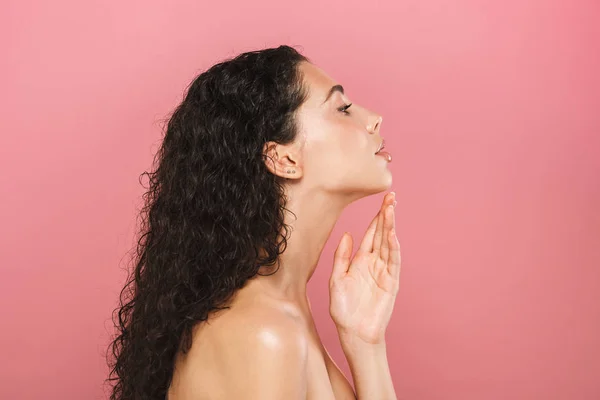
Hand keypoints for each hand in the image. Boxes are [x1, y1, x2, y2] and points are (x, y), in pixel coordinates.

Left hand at [329, 192, 401, 345]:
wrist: (354, 333)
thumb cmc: (344, 310)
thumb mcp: (336, 280)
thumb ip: (341, 257)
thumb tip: (347, 235)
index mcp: (361, 261)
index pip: (371, 234)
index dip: (376, 218)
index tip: (381, 201)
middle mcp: (375, 263)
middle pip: (383, 234)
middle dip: (387, 215)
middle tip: (391, 196)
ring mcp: (384, 272)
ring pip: (389, 244)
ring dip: (391, 227)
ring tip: (391, 209)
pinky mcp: (391, 283)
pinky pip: (393, 262)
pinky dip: (394, 248)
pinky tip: (393, 234)